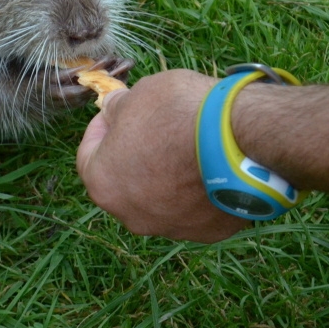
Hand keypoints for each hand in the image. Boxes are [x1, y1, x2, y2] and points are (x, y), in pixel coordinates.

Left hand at [75, 69, 251, 242]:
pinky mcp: (208, 232)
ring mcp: (171, 228)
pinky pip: (196, 208)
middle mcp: (132, 216)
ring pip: (160, 199)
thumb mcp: (139, 95)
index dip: (100, 129)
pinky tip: (211, 163)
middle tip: (152, 129)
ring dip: (166, 176)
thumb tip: (115, 110)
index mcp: (103, 184)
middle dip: (133, 155)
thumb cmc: (179, 114)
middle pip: (124, 182)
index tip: (114, 113)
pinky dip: (198, 189)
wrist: (241, 140)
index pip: (87, 155)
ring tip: (187, 146)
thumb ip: (119, 108)